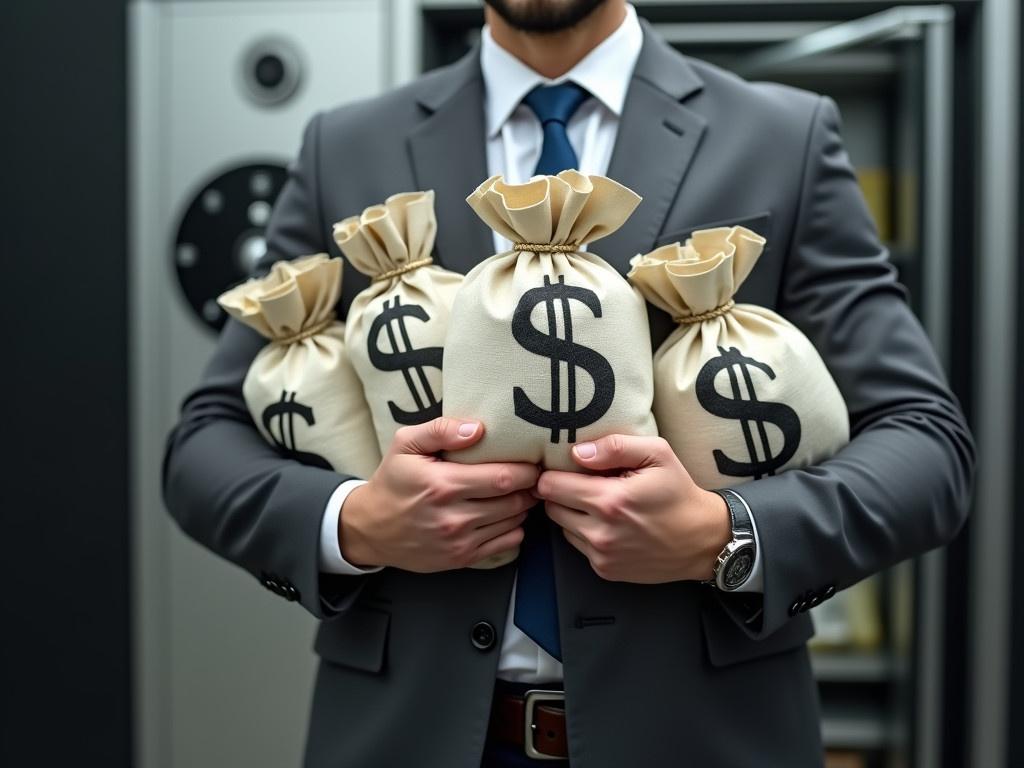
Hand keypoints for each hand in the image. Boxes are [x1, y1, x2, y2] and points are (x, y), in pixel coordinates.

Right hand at [339, 418, 537, 571]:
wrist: (370, 529)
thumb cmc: (392, 482)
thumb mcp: (405, 445)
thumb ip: (441, 430)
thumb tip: (477, 429)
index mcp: (443, 484)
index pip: (503, 477)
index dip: (526, 469)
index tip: (531, 461)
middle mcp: (453, 517)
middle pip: (514, 501)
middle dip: (529, 487)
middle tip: (532, 476)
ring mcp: (459, 541)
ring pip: (513, 522)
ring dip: (523, 507)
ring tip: (520, 493)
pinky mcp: (461, 558)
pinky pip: (506, 544)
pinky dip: (515, 529)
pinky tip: (506, 515)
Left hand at [536, 435, 730, 583]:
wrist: (703, 541)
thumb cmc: (679, 493)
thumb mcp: (657, 454)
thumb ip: (615, 447)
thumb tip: (578, 452)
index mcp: (610, 500)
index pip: (550, 486)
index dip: (554, 472)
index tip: (567, 468)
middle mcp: (601, 532)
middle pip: (550, 507)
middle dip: (561, 492)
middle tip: (583, 483)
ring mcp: (601, 555)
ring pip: (562, 527)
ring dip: (572, 513)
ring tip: (599, 503)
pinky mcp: (605, 570)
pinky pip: (578, 545)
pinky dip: (585, 533)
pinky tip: (609, 524)